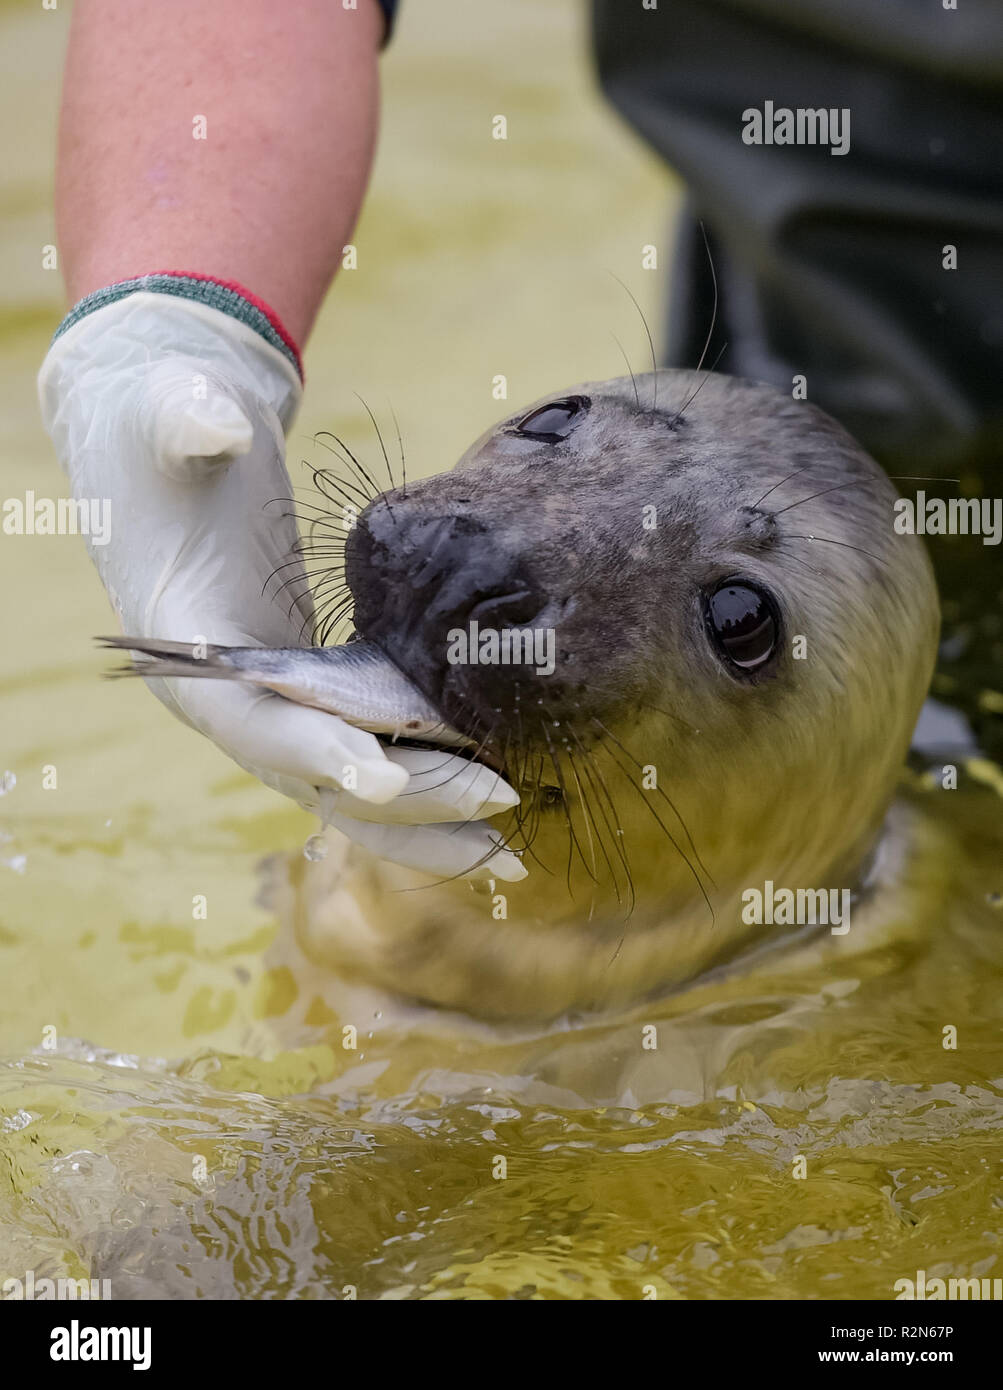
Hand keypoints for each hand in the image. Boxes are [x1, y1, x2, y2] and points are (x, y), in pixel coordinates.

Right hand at [38, 292, 524, 880]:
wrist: (175, 450)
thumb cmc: (174, 434)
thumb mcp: (175, 416)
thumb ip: (188, 417)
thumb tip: (211, 424)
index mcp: (190, 656)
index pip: (253, 724)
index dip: (315, 753)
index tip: (386, 780)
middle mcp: (234, 703)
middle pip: (320, 780)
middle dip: (409, 799)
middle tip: (500, 795)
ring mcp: (279, 709)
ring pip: (353, 794)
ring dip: (430, 824)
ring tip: (513, 853)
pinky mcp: (320, 698)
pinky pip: (375, 761)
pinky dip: (431, 790)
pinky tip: (495, 811)